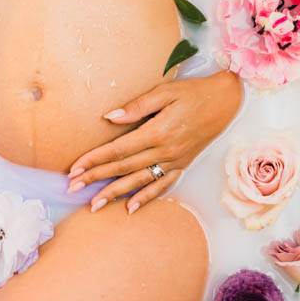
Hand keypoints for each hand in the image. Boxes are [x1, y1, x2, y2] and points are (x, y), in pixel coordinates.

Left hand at [67, 70, 241, 213]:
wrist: (226, 101)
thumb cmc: (194, 92)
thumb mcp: (165, 91)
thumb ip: (137, 106)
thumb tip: (110, 117)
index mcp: (158, 131)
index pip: (118, 149)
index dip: (94, 159)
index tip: (75, 168)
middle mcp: (166, 151)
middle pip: (124, 168)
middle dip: (96, 179)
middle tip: (73, 188)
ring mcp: (175, 161)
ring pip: (140, 181)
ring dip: (115, 193)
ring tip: (94, 205)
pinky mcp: (183, 165)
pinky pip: (162, 185)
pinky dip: (146, 198)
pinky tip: (130, 208)